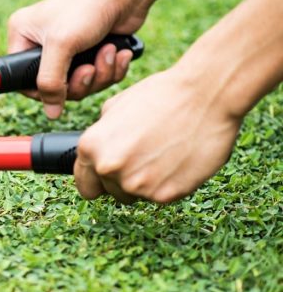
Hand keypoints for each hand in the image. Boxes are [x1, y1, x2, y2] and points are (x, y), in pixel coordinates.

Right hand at [8, 0, 148, 118]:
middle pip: (55, 86)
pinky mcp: (91, 52)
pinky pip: (98, 76)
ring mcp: (68, 49)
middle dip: (80, 82)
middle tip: (90, 69)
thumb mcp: (61, 45)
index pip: (22, 79)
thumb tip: (50, 112)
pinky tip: (119, 52)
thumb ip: (50, 82)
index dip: (43, 91)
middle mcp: (42, 43)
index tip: (60, 90)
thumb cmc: (87, 7)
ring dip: (99, 74)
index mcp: (23, 36)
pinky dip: (111, 68)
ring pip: (80, 84)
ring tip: (108, 53)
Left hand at [74, 67, 241, 203]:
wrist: (206, 95)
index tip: (111, 175)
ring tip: (163, 154)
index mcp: (91, 147)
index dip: (98, 179)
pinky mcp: (165, 195)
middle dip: (123, 178)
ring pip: (135, 196)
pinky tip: (179, 160)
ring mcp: (136, 184)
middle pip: (110, 191)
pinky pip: (161, 197)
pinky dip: (169, 184)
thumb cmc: (162, 95)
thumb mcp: (116, 106)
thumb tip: (97, 152)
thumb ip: (101, 135)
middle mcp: (108, 169)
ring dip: (146, 183)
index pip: (85, 183)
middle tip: (145, 156)